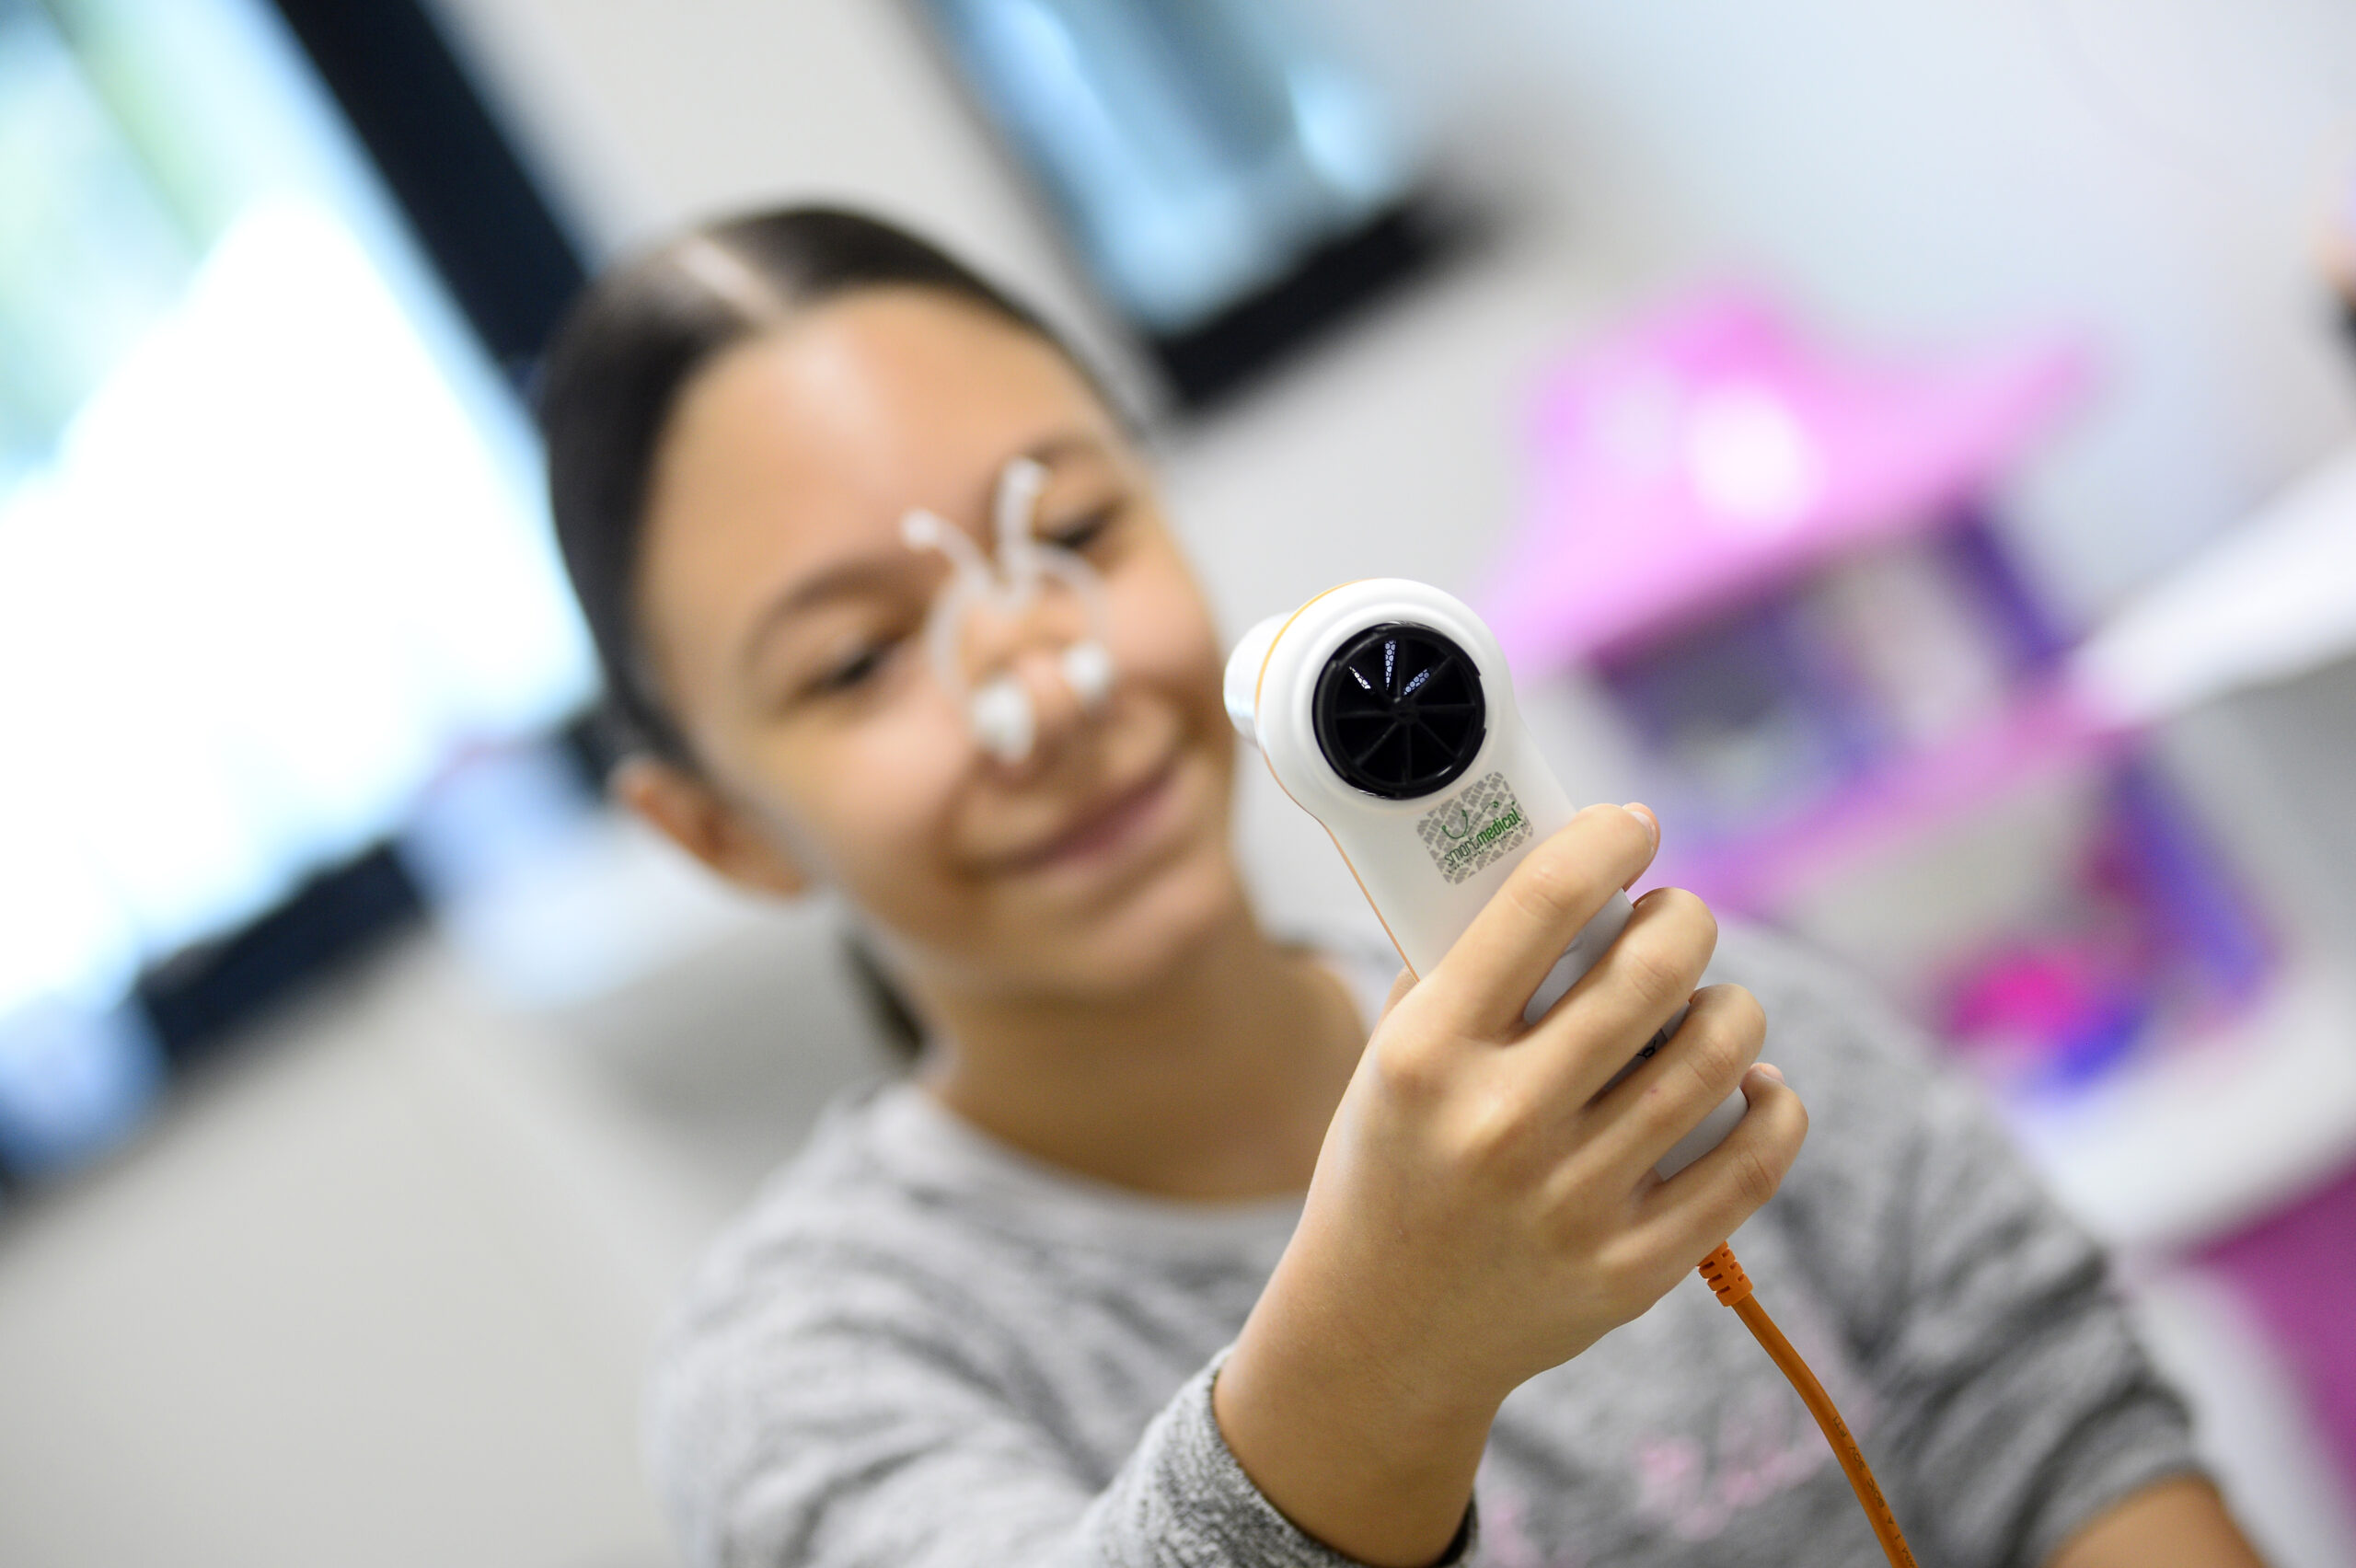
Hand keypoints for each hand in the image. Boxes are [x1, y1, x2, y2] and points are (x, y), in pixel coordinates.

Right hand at [1215, 804, 1808, 1566]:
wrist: (1380, 1335)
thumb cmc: (1392, 1164)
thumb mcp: (1389, 1056)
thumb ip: (1460, 966)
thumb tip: (1559, 863)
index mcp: (1427, 1055)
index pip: (1541, 905)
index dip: (1606, 841)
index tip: (1632, 824)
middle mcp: (1500, 1125)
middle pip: (1653, 971)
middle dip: (1684, 919)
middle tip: (1675, 918)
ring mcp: (1572, 1203)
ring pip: (1716, 1057)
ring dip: (1731, 1006)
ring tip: (1711, 1003)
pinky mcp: (1632, 1268)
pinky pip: (1750, 1159)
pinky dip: (1770, 1102)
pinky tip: (1747, 1084)